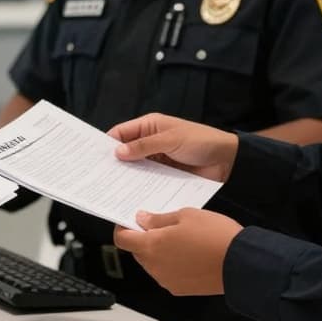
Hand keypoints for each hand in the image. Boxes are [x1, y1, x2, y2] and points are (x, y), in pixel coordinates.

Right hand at [108, 113, 239, 182]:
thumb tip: (118, 153)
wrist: (228, 161)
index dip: (107, 144)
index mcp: (150, 126)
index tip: (93, 157)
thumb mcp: (170, 140)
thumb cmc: (201, 141)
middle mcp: (151, 142)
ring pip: (136, 168)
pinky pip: (148, 180)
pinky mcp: (165, 175)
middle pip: (126, 152)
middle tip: (99, 176)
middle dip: (114, 162)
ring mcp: (158, 160)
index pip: (121, 133)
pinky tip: (132, 195)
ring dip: (127, 177)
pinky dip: (140, 186)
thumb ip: (144, 146)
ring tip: (111, 188)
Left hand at [112, 209, 242, 295]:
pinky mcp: (180, 289)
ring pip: (153, 263)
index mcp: (151, 246)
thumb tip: (142, 220)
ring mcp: (167, 280)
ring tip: (181, 238)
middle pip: (137, 251)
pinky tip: (189, 253)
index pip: (122, 240)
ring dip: (159, 252)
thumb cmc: (215, 236)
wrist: (240, 264)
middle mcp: (155, 267)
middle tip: (162, 225)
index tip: (131, 220)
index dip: (123, 228)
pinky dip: (172, 264)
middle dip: (144, 238)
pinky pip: (167, 274)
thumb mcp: (185, 215)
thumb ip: (159, 219)